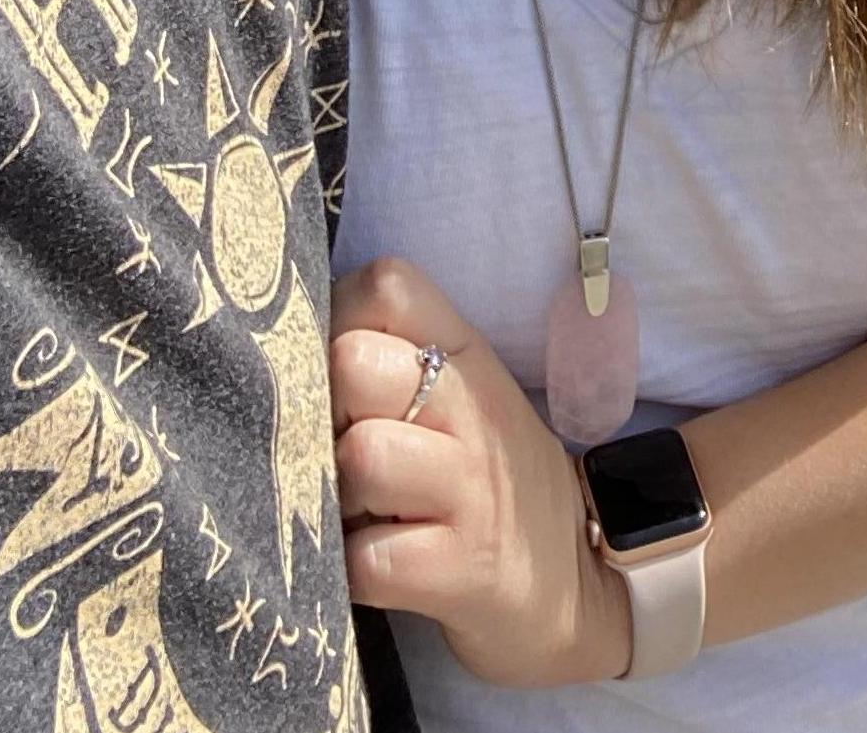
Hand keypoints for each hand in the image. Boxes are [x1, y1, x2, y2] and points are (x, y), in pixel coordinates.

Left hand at [333, 257, 630, 688]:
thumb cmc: (487, 477)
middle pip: (353, 364)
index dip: (341, 317)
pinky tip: (376, 561)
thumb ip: (397, 355)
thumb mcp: (465, 396)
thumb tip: (296, 342)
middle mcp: (474, 412)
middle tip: (345, 446)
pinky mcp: (456, 572)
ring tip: (362, 508)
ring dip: (337, 492)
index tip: (341, 370)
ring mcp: (469, 492)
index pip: (388, 285)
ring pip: (358, 455)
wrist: (570, 580)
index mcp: (470, 356)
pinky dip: (351, 568)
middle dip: (326, 409)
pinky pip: (363, 559)